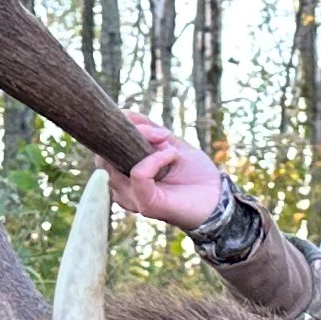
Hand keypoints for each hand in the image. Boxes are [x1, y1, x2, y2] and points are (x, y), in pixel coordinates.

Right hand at [109, 116, 233, 232]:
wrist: (218, 197)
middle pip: (102, 158)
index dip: (115, 129)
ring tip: (167, 143)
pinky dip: (154, 159)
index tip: (137, 120)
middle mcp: (124, 188)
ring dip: (142, 143)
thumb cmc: (195, 173)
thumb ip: (147, 129)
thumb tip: (126, 114)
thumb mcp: (169, 143)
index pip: (102, 151)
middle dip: (126, 133)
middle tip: (158, 133)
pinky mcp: (146, 205)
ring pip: (115, 166)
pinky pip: (138, 175)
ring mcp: (132, 198)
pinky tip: (171, 154)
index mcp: (125, 174)